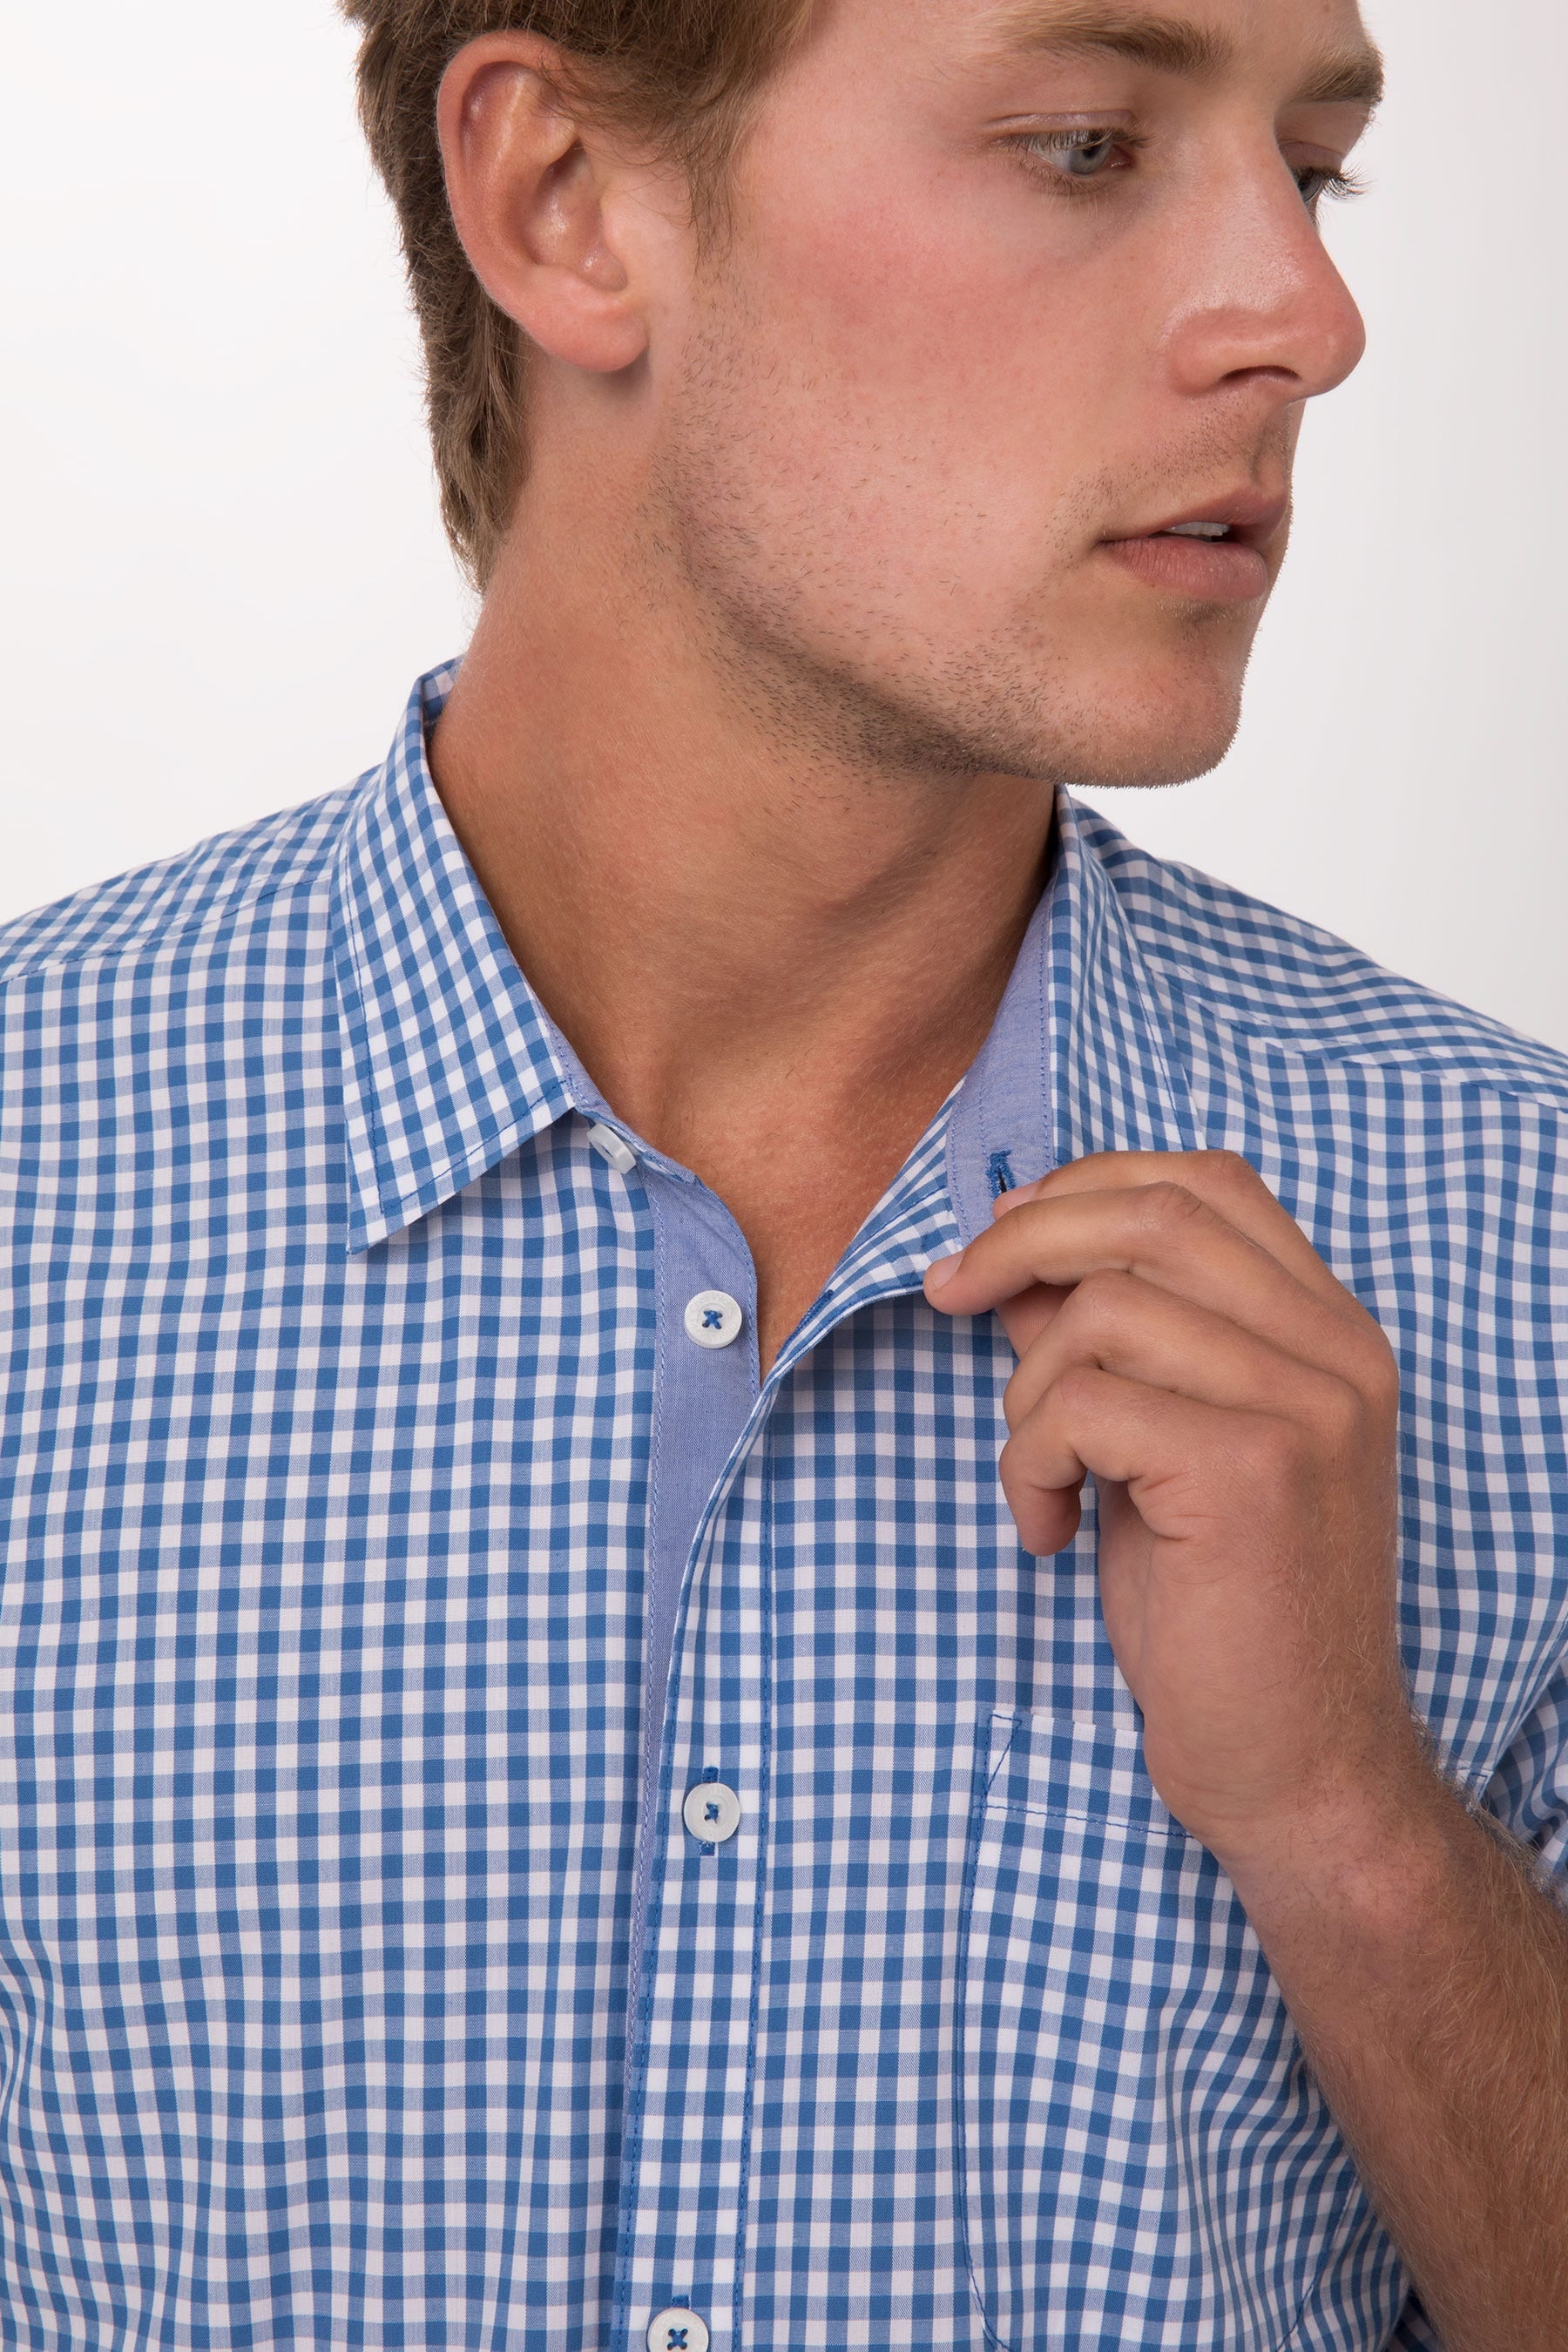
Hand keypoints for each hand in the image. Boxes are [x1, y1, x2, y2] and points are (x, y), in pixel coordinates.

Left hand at [924, 1151, 1424, 1871]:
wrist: (1298, 1769)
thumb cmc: (1218, 1613)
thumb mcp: (1157, 1448)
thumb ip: (1109, 1344)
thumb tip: (1010, 1256)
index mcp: (1329, 1331)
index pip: (1206, 1181)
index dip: (1085, 1185)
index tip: (999, 1238)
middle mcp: (1336, 1352)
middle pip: (1153, 1213)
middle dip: (1022, 1242)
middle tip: (947, 1296)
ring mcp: (1306, 1407)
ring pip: (1103, 1308)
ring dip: (1027, 1391)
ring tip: (1041, 1478)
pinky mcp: (1253, 1472)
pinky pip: (1082, 1403)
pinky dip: (1029, 1460)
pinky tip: (1051, 1531)